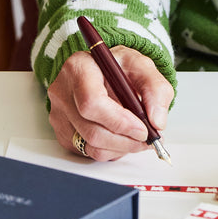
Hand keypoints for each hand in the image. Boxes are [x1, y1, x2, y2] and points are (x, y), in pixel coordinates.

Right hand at [47, 46, 173, 161]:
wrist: (104, 70)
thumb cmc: (119, 67)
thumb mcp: (143, 66)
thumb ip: (156, 90)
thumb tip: (157, 122)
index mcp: (80, 67)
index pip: (92, 102)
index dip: (119, 121)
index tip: (142, 128)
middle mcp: (63, 91)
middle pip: (92, 130)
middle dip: (125, 140)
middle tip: (148, 138)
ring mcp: (59, 114)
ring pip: (91, 145)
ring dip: (121, 148)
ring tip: (137, 137)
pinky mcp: (62, 131)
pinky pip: (87, 152)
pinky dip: (110, 150)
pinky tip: (121, 136)